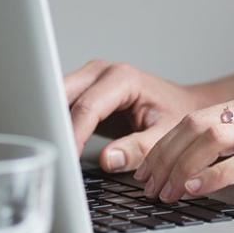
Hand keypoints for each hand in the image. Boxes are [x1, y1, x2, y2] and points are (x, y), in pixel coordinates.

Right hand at [64, 60, 210, 172]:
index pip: (87, 107)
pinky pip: (62, 105)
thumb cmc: (177, 116)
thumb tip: (108, 160)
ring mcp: (90, 79)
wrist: (182, 105)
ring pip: (56, 99)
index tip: (67, 159)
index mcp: (123, 78)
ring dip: (52, 124)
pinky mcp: (83, 91)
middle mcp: (102, 72)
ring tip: (51, 152)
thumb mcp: (165, 135)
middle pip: (63, 97)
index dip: (74, 135)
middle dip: (55, 127)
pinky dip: (57, 124)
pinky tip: (58, 144)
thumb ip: (140, 149)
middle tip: (52, 157)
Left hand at [137, 89, 233, 202]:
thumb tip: (208, 162)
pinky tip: (196, 191)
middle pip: (197, 125)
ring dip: (181, 167)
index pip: (197, 118)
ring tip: (165, 191)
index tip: (148, 169)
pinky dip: (213, 177)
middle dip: (164, 157)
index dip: (166, 145)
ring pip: (213, 139)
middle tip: (147, 184)